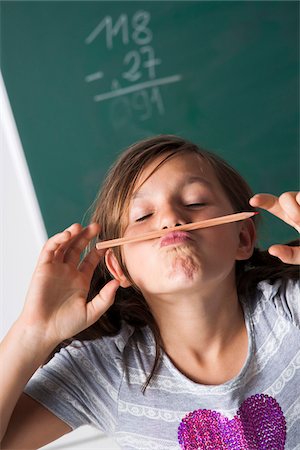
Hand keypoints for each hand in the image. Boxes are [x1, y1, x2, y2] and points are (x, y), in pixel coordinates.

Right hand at [20, 223, 118, 346]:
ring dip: (72, 234)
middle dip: (87, 236)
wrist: (44, 331)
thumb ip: (105, 298)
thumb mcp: (92, 312)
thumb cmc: (66, 324)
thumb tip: (117, 282)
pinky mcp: (43, 268)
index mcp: (80, 280)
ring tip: (81, 227)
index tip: (109, 243)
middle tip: (97, 226)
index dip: (99, 250)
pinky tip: (67, 235)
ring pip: (64, 245)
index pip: (91, 260)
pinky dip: (57, 239)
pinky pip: (50, 249)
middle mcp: (68, 272)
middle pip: (78, 248)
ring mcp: (56, 268)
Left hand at [249, 192, 299, 263]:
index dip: (263, 201)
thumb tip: (272, 251)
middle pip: (285, 197)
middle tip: (297, 221)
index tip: (252, 201)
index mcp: (294, 217)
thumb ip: (291, 255)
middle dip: (289, 208)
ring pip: (297, 196)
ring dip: (298, 209)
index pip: (275, 205)